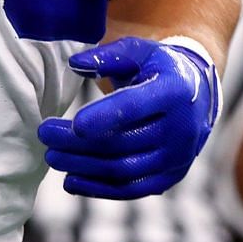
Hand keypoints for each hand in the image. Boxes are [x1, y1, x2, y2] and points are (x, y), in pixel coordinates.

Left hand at [36, 36, 219, 199]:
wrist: (197, 96)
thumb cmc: (158, 68)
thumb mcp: (138, 51)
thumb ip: (108, 56)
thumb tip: (75, 63)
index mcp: (174, 90)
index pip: (136, 107)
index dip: (104, 116)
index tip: (74, 123)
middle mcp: (182, 128)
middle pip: (123, 142)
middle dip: (78, 142)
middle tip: (44, 135)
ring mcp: (178, 157)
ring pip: (124, 170)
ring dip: (84, 166)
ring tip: (52, 156)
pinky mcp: (170, 177)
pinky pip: (132, 190)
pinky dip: (99, 189)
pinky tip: (70, 181)